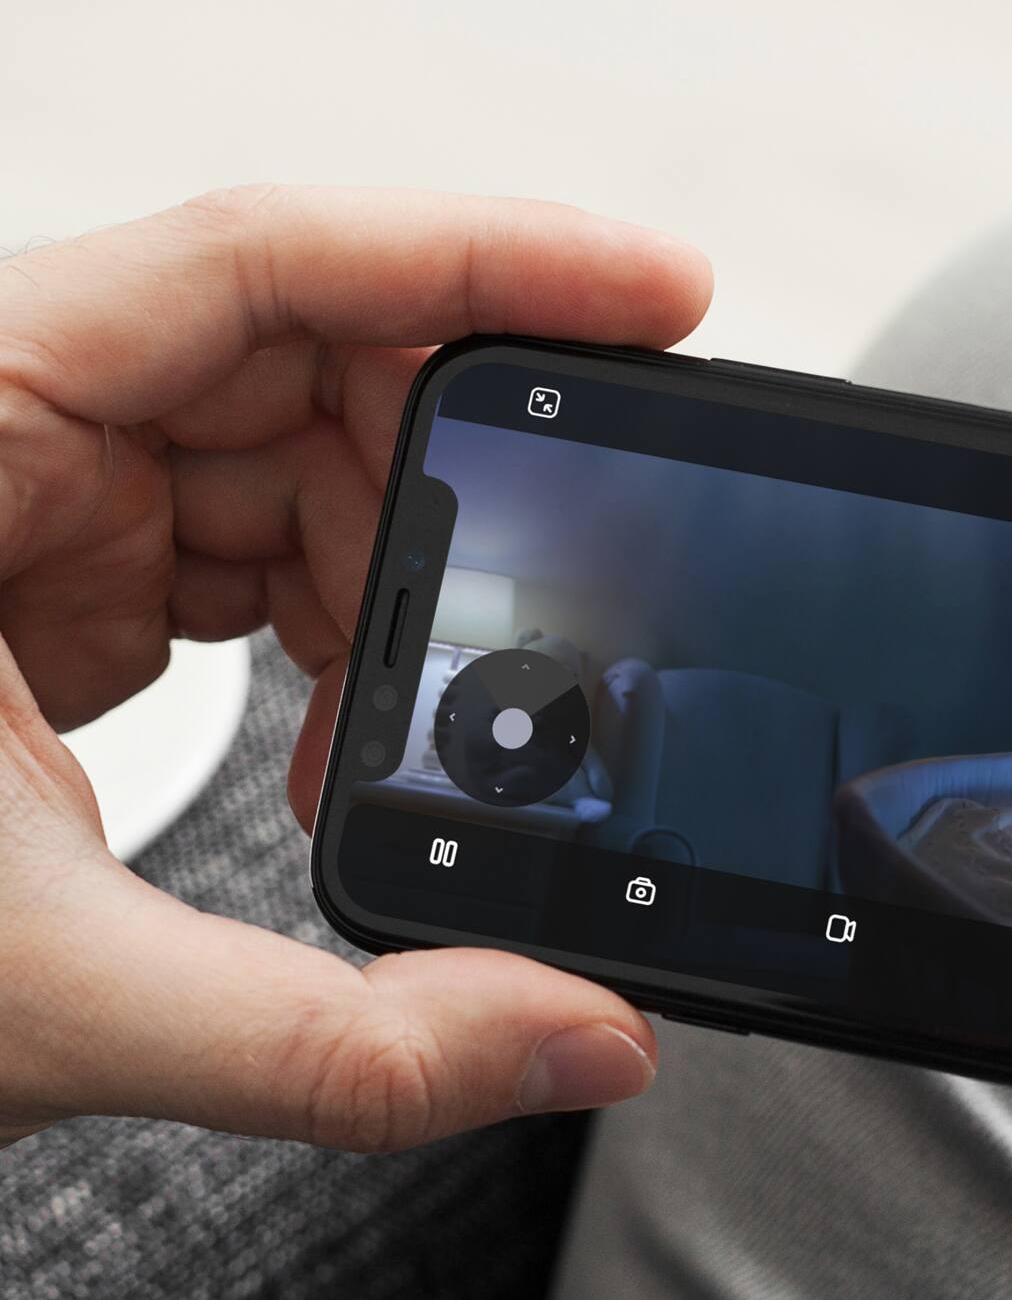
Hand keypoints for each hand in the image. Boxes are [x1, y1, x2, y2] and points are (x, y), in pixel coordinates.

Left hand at [0, 186, 710, 1150]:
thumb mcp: (44, 999)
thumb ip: (337, 1042)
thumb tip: (583, 1039)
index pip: (258, 262)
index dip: (485, 258)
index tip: (660, 295)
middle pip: (304, 362)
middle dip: (461, 488)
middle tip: (576, 593)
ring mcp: (30, 501)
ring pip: (297, 462)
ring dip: (403, 593)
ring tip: (425, 737)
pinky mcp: (60, 579)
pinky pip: (257, 551)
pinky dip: (343, 646)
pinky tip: (346, 747)